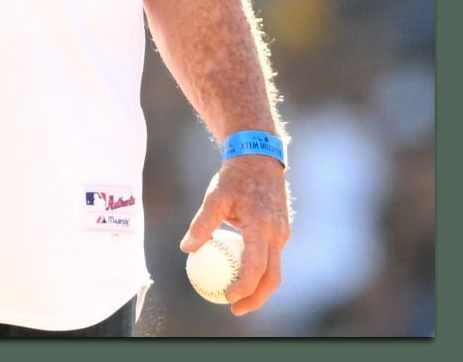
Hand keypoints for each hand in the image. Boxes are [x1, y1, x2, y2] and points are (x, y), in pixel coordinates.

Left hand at [179, 156, 291, 314]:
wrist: (259, 160)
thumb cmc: (234, 178)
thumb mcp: (214, 196)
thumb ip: (202, 223)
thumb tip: (187, 249)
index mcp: (262, 226)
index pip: (256, 266)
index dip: (244, 286)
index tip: (228, 298)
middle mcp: (277, 233)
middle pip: (273, 277)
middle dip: (256, 298)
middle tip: (234, 309)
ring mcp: (282, 234)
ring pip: (275, 270)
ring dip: (258, 288)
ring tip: (235, 297)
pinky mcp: (281, 232)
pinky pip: (271, 257)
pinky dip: (258, 271)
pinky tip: (239, 273)